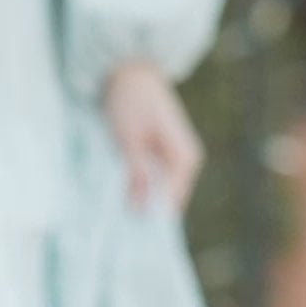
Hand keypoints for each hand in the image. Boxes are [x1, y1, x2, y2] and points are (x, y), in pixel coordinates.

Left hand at [104, 61, 205, 215]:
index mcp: (184, 157)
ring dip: (142, 199)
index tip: (134, 237)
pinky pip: (154, 179)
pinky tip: (122, 193)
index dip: (154, 219)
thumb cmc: (130, 100)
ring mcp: (175, 157)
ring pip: (160, 190)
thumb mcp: (128, 138)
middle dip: (147, 211)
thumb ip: (136, 173)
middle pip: (168, 199)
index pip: (173, 201)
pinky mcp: (163, 153)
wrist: (130, 69)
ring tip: (119, 213)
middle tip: (121, 229)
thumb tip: (141, 209)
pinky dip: (140, 186)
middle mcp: (186, 160)